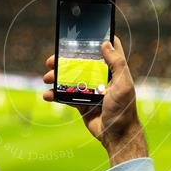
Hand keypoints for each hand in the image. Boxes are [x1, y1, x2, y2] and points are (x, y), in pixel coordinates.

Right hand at [42, 36, 147, 166]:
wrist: (117, 137)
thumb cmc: (124, 110)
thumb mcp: (123, 84)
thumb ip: (117, 63)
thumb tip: (105, 43)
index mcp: (113, 71)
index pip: (107, 49)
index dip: (97, 40)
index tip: (82, 33)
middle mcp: (101, 78)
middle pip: (81, 62)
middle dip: (65, 60)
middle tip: (51, 60)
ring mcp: (90, 90)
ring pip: (70, 78)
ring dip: (56, 77)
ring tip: (46, 78)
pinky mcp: (81, 103)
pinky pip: (65, 96)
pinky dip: (55, 94)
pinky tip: (47, 95)